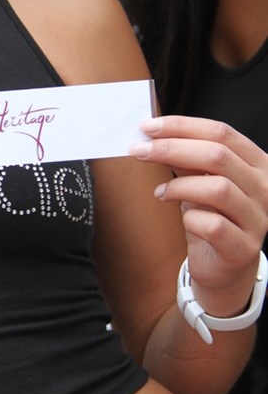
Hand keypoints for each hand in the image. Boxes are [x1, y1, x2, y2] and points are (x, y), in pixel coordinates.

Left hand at [130, 116, 267, 316]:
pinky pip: (214, 225)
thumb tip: (154, 136)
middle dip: (171, 148)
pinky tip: (182, 219)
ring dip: (179, 186)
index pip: (222, 133)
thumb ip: (185, 159)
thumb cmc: (211, 217)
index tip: (147, 128)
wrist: (224, 267)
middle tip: (139, 151)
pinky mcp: (243, 247)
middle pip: (218, 155)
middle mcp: (264, 187)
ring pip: (218, 188)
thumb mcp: (199, 182)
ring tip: (160, 192)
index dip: (182, 127)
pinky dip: (190, 219)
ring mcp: (258, 218)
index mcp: (257, 163)